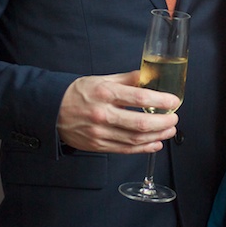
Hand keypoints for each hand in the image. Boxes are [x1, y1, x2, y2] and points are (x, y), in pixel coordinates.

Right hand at [57, 71, 179, 153]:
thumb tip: (150, 77)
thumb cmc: (77, 93)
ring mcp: (100, 132)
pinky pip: (125, 149)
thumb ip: (127, 79)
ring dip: (157, 136)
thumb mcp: (102, 79)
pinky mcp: (98, 146)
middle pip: (141, 122)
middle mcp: (103, 114)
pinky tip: (155, 144)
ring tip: (169, 131)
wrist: (51, 110)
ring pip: (135, 139)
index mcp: (105, 93)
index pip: (140, 97)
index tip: (174, 101)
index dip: (162, 100)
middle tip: (175, 119)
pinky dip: (143, 148)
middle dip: (163, 122)